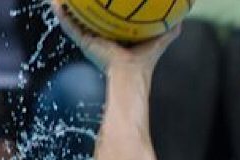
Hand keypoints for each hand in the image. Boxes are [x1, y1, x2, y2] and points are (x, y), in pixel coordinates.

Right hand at [53, 0, 179, 76]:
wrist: (130, 73)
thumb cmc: (145, 60)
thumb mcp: (161, 38)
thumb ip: (170, 28)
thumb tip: (183, 17)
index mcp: (117, 36)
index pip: (110, 18)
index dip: (107, 8)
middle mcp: (101, 37)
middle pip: (90, 16)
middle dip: (84, 5)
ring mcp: (90, 39)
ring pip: (76, 18)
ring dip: (68, 6)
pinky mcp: (84, 41)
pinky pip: (70, 25)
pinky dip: (62, 14)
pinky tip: (55, 1)